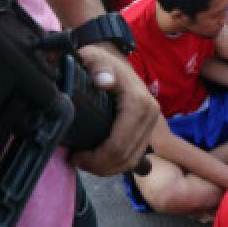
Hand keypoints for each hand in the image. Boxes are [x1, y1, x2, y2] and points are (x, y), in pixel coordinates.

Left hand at [71, 43, 157, 175]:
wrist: (116, 61)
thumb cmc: (102, 62)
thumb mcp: (94, 58)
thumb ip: (98, 67)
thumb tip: (104, 81)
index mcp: (138, 102)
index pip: (119, 144)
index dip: (96, 158)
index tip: (76, 156)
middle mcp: (150, 114)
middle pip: (126, 156)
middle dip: (100, 166)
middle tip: (77, 161)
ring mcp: (152, 123)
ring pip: (132, 160)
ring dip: (108, 168)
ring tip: (86, 162)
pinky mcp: (148, 129)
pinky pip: (136, 156)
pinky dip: (118, 164)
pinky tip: (101, 161)